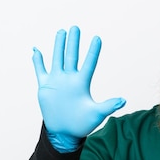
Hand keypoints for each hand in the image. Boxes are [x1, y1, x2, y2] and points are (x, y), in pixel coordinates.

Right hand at [32, 26, 125, 151]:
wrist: (65, 132)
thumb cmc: (82, 124)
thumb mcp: (97, 114)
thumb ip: (108, 106)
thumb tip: (123, 100)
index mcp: (82, 83)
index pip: (89, 63)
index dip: (93, 51)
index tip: (97, 38)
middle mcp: (69, 79)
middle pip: (71, 56)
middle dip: (73, 42)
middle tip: (75, 27)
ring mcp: (57, 81)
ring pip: (57, 58)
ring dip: (58, 45)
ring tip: (61, 32)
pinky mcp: (45, 86)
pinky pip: (40, 70)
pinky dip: (38, 61)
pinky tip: (36, 50)